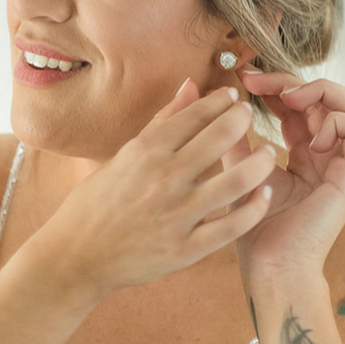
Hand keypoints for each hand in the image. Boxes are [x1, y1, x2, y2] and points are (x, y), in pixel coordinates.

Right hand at [28, 79, 276, 299]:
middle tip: (250, 118)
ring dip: (260, 161)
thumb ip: (162, 121)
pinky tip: (265, 195)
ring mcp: (177, 214)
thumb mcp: (122, 155)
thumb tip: (190, 85)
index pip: (195, 114)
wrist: (75, 257)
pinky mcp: (186, 249)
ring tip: (268, 153)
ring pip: (236, 180)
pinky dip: (255, 208)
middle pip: (221, 137)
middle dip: (243, 120)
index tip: (233, 98)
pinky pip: (232, 226)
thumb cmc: (95, 203)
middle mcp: (164, 178)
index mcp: (145, 151)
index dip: (221, 101)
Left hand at [227, 67, 344, 279]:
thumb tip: (220, 102)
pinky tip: (308, 137)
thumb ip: (236, 139)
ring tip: (290, 100)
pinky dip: (335, 120)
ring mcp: (344, 165)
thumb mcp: (241, 171)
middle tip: (261, 82)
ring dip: (323, 92)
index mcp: (306, 154)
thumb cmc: (255, 229)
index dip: (277, 85)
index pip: (302, 105)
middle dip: (294, 81)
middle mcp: (328, 156)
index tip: (244, 78)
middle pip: (329, 98)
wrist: (270, 268)